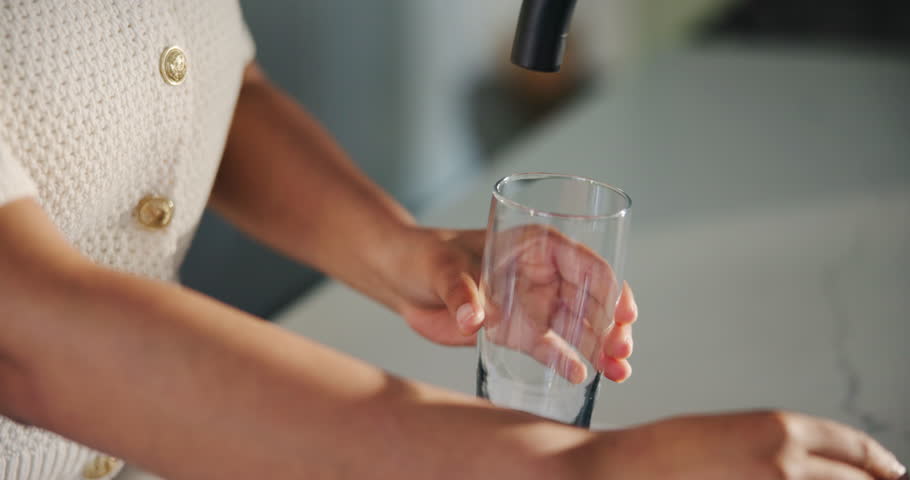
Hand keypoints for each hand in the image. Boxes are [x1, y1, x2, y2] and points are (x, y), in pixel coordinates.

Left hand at [392, 227, 637, 382]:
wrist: (404, 281)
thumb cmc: (425, 257)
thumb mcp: (441, 267)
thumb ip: (459, 291)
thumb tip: (474, 319)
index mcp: (536, 245)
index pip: (586, 264)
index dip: (610, 289)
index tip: (622, 315)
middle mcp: (544, 275)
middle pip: (592, 299)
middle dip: (612, 326)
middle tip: (620, 352)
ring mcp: (535, 305)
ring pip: (579, 326)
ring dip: (600, 348)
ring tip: (617, 373)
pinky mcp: (520, 332)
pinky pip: (551, 348)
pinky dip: (567, 362)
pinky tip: (582, 377)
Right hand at [576, 411, 905, 479]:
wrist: (631, 468)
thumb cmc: (671, 449)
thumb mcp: (734, 434)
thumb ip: (781, 447)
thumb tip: (815, 464)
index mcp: (781, 429)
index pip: (855, 447)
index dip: (881, 462)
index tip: (893, 471)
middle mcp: (787, 460)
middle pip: (858, 479)